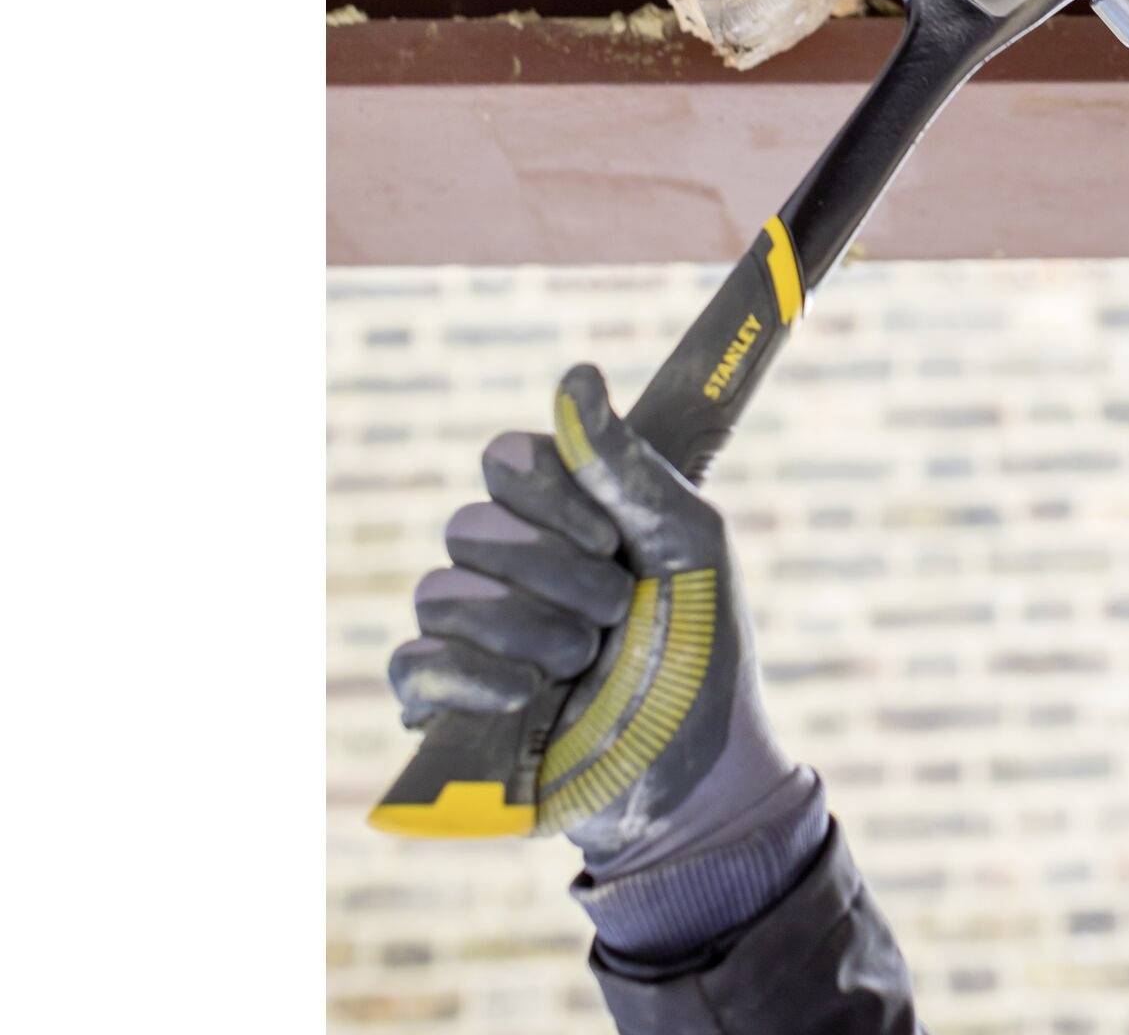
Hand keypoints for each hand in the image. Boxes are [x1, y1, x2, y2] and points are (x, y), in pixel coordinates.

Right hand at [389, 363, 796, 867]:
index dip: (548, 492)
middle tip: (615, 610)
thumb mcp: (687, 541)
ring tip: (581, 661)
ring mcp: (473, 634)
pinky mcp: (448, 707)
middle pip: (472, 525)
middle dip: (555, 573)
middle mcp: (509, 562)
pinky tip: (529, 696)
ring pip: (441, 591)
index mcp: (563, 514)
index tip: (607, 536)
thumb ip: (626, 466)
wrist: (698, 769)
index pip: (507, 459)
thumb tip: (575, 375)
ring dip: (527, 628)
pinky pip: (412, 664)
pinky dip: (472, 676)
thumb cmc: (701, 646)